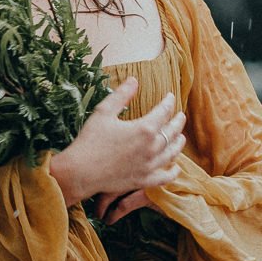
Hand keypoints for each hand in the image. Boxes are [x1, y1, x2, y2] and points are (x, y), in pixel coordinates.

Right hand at [49, 77, 185, 210]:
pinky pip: (164, 177)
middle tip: (181, 115)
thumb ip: (121, 95)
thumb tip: (134, 80)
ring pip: (172, 153)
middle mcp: (151, 147)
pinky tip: (175, 168)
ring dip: (178, 143)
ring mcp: (149, 166)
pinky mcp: (143, 180)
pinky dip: (173, 172)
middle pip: (172, 132)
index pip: (164, 111)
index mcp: (144, 128)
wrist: (80, 172)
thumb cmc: (90, 140)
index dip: (169, 102)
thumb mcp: (104, 112)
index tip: (170, 97)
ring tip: (181, 137)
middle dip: (178, 121)